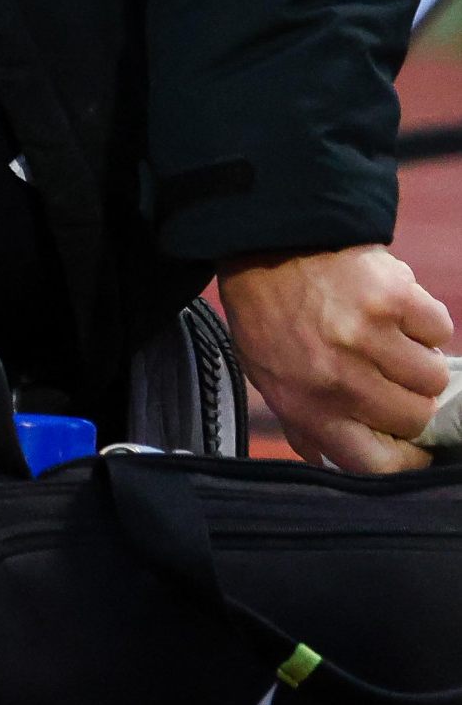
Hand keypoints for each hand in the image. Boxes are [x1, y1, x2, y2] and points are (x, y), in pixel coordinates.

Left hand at [218, 243, 454, 471]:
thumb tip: (330, 461)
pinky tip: (393, 308)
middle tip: (388, 372)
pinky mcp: (392, 298)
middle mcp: (337, 378)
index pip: (379, 465)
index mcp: (306, 404)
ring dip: (420, 359)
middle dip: (411, 399)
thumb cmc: (267, 313)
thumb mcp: (268, 374)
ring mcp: (366, 337)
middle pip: (416, 418)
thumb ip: (302, 422)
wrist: (264, 239)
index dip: (406, 460)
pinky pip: (439, 329)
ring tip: (388, 337)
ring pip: (435, 377)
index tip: (412, 444)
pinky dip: (424, 320)